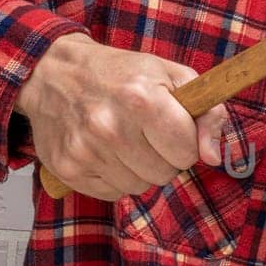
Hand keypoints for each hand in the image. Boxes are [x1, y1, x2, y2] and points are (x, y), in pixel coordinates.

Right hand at [15, 34, 227, 200]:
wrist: (52, 73)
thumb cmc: (119, 73)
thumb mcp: (171, 75)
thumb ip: (207, 112)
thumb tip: (213, 157)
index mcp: (141, 98)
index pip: (187, 152)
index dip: (185, 142)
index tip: (172, 127)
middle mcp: (110, 127)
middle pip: (165, 174)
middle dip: (163, 157)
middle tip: (145, 132)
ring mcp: (85, 151)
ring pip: (139, 187)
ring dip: (138, 168)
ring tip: (123, 139)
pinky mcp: (68, 169)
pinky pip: (113, 193)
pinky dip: (113, 176)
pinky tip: (103, 150)